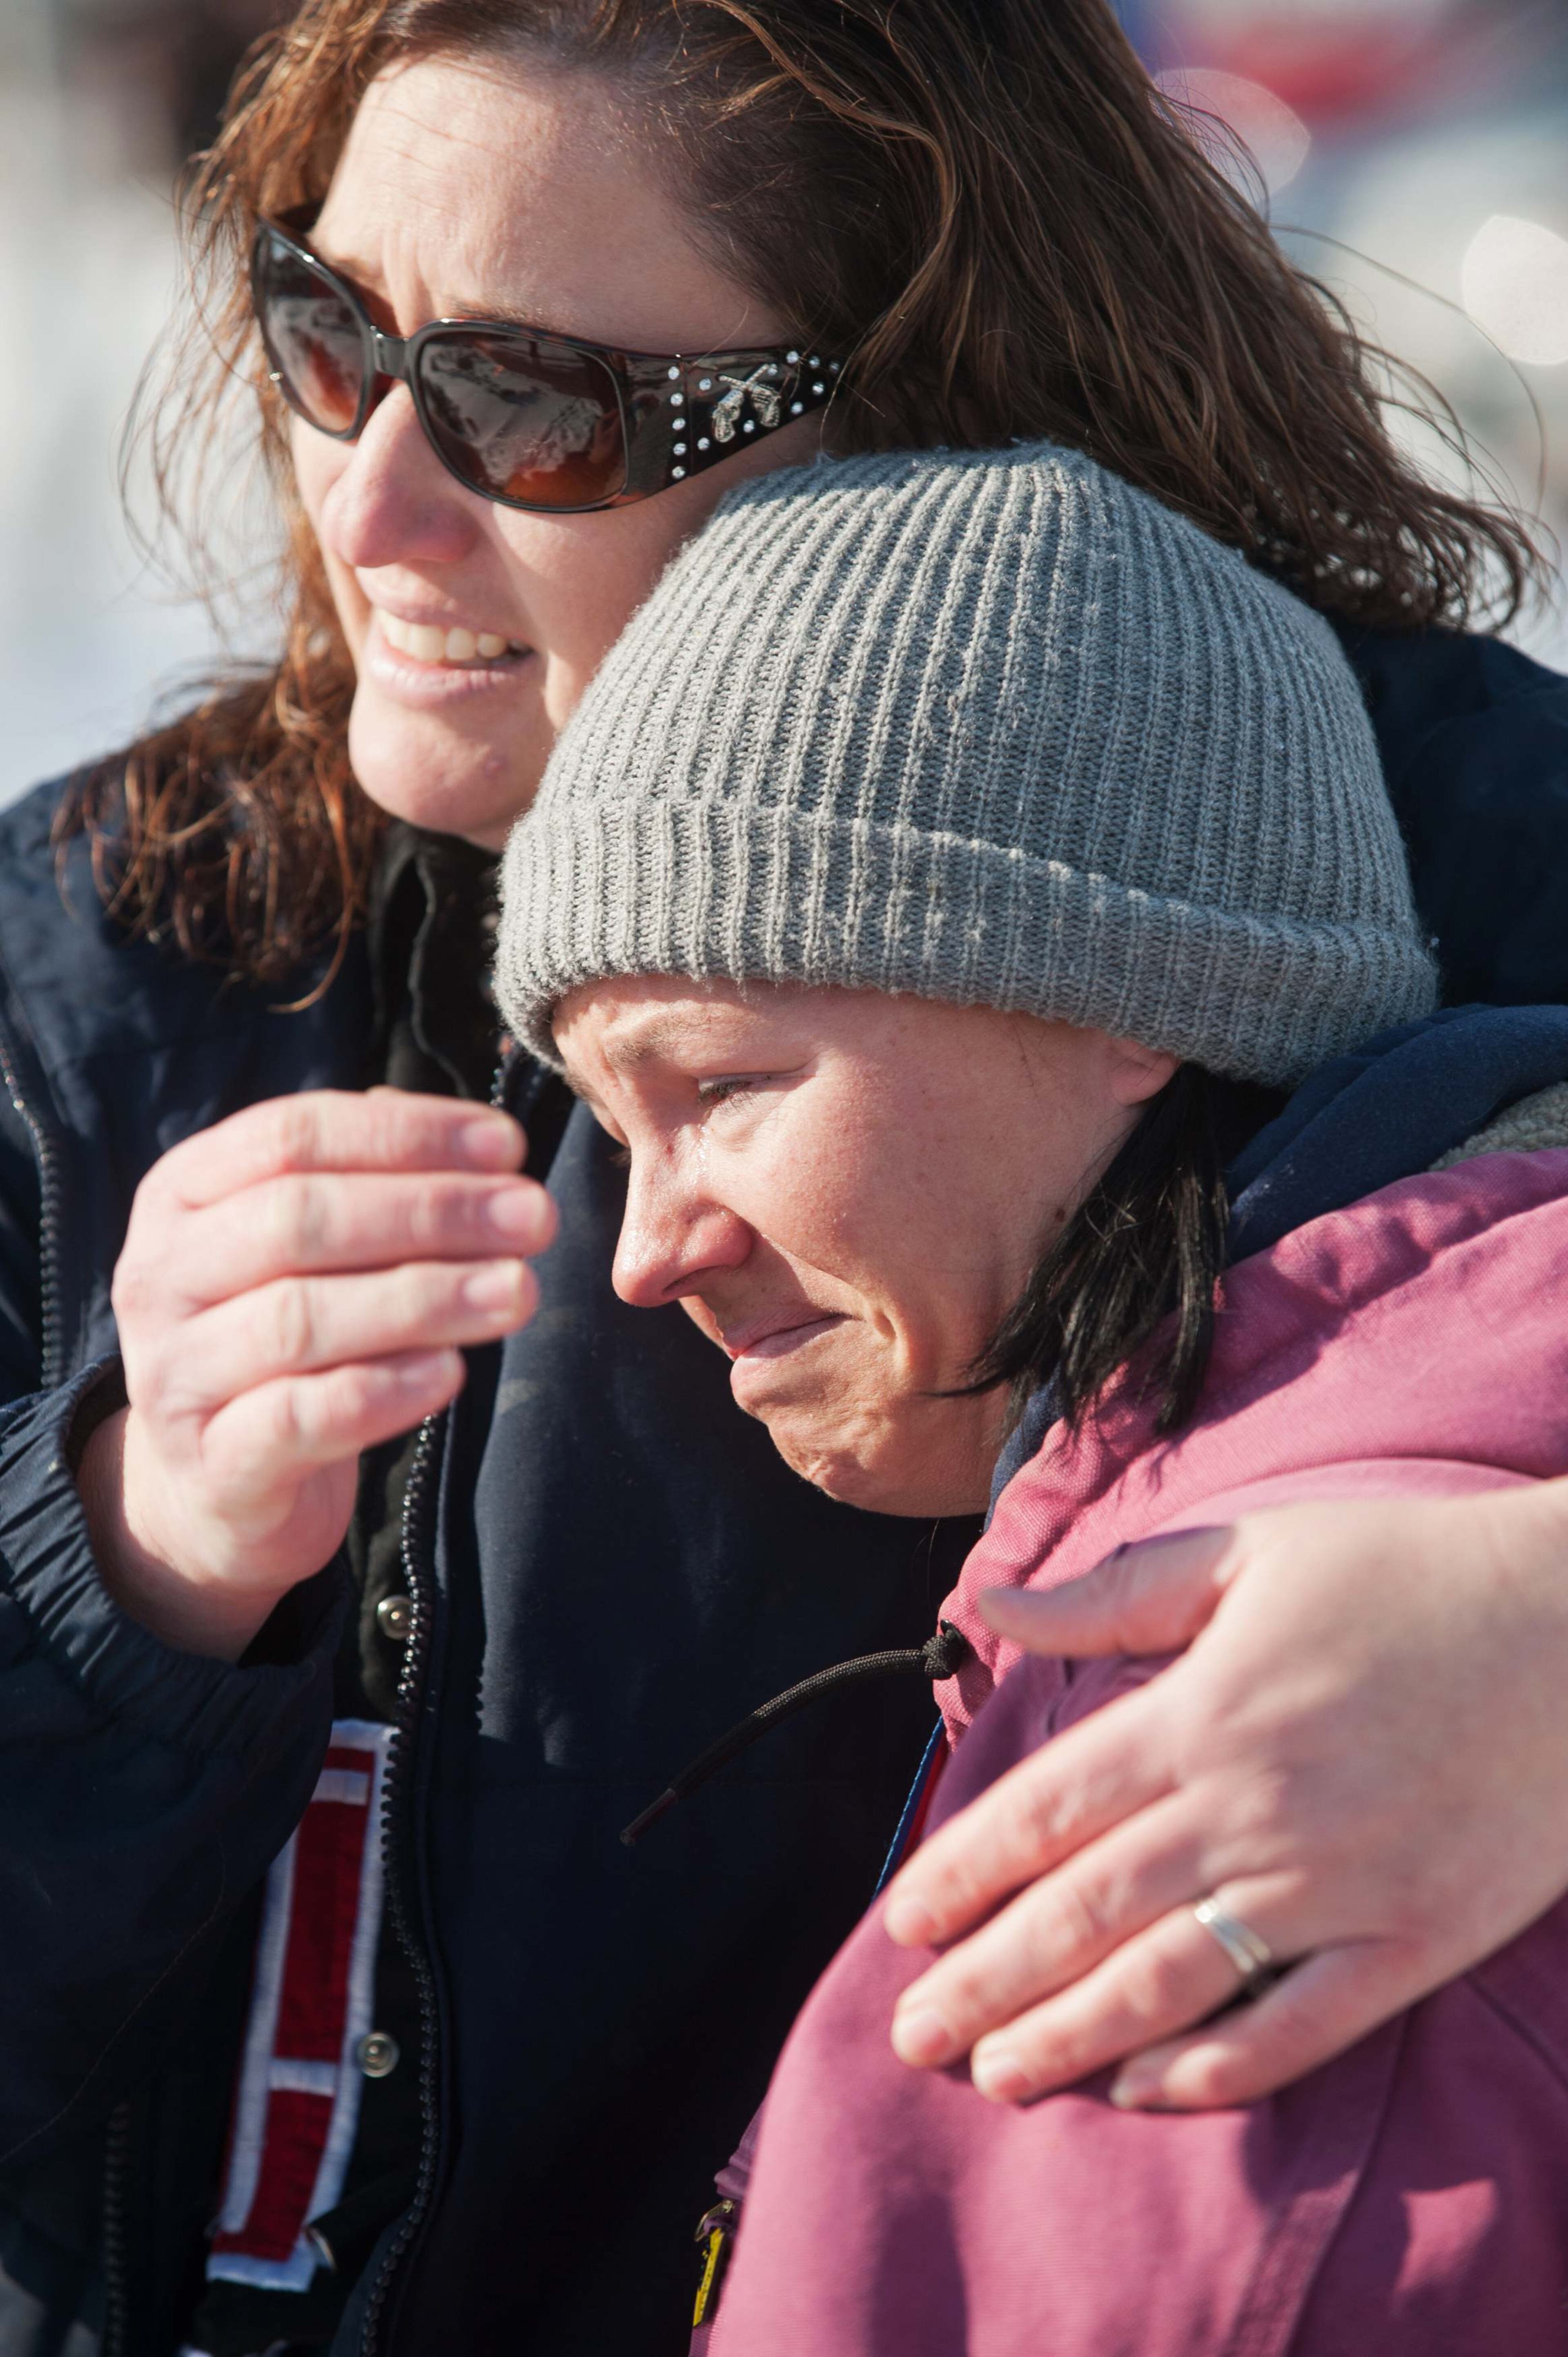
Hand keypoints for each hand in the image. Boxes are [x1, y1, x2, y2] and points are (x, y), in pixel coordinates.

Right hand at [78, 1089, 554, 1658]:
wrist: (218, 1489)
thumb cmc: (283, 1343)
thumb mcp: (307, 1252)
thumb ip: (371, 1188)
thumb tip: (480, 1147)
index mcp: (182, 1194)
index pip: (293, 1135)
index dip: (407, 1133)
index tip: (508, 1145)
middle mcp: (161, 1275)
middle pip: (298, 1219)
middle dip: (431, 1211)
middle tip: (532, 1218)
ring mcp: (174, 1375)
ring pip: (300, 1320)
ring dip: (424, 1299)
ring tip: (517, 1290)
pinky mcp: (211, 1467)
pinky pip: (298, 1419)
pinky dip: (382, 1391)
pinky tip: (451, 1372)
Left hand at [883, 1483, 1567, 2108]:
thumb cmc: (1412, 1574)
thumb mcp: (1254, 1553)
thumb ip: (1116, 1594)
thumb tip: (991, 1606)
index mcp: (1204, 1712)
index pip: (1048, 1811)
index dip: (964, 1873)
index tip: (901, 1924)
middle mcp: (1254, 1809)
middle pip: (1086, 1910)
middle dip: (988, 1980)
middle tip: (914, 2035)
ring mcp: (1336, 1885)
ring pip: (1170, 1981)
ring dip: (1069, 2037)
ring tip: (995, 2075)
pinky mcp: (1414, 1940)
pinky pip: (1297, 2027)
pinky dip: (1214, 2069)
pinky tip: (1141, 2091)